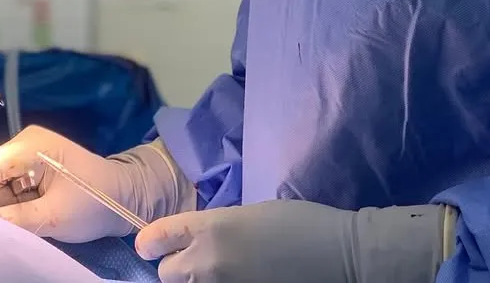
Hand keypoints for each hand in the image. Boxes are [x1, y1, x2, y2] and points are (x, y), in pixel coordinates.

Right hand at [0, 126, 191, 242]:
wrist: (127, 198)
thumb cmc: (96, 202)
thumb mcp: (57, 217)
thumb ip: (17, 219)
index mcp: (30, 146)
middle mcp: (23, 145)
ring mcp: (26, 157)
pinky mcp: (30, 170)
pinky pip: (8, 190)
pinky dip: (8, 208)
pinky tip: (10, 223)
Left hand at [136, 200, 454, 282]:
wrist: (343, 255)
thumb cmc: (300, 225)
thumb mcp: (249, 214)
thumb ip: (216, 227)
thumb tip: (199, 239)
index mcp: (211, 227)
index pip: (160, 235)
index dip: (150, 242)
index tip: (146, 247)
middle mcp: (209, 260)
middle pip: (167, 274)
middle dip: (176, 269)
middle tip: (191, 265)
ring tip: (213, 275)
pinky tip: (234, 281)